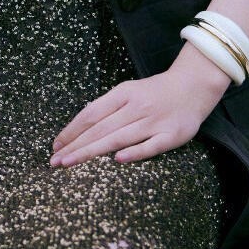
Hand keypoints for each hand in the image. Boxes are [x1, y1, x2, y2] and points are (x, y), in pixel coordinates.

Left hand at [50, 43, 231, 165]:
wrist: (194, 86)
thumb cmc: (155, 93)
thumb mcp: (128, 91)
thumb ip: (108, 107)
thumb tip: (80, 127)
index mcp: (123, 94)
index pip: (91, 114)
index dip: (72, 130)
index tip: (55, 146)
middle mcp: (136, 107)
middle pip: (100, 128)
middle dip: (75, 146)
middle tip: (55, 161)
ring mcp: (154, 121)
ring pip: (118, 138)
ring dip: (91, 151)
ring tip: (70, 163)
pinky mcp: (171, 135)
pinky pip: (150, 146)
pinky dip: (134, 152)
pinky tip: (117, 160)